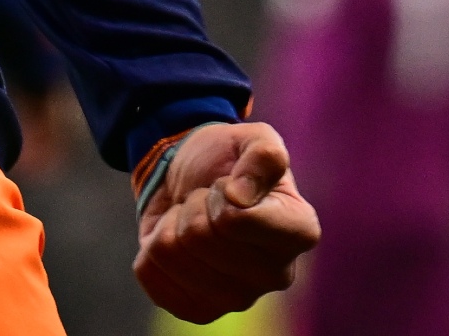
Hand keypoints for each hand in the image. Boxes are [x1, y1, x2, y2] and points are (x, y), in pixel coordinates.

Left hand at [134, 121, 319, 323]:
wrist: (191, 179)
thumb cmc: (229, 159)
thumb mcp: (252, 137)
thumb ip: (263, 154)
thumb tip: (240, 196)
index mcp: (298, 231)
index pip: (240, 221)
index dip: (222, 193)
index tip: (228, 184)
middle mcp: (276, 275)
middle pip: (200, 237)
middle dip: (194, 205)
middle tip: (208, 200)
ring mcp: (237, 299)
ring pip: (172, 253)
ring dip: (172, 222)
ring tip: (193, 217)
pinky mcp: (199, 310)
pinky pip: (150, 272)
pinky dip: (152, 245)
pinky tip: (177, 241)